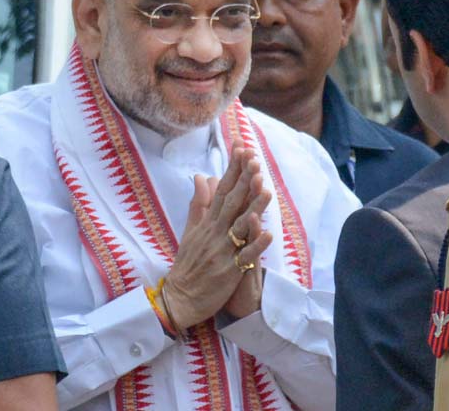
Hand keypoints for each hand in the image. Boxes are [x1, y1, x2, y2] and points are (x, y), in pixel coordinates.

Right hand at [162, 142, 270, 329]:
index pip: (221, 190)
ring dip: (254, 208)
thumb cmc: (187, 264)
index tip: (241, 149)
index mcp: (207, 222)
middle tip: (255, 160)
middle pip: (231, 202)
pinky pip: (245, 256)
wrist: (180, 298)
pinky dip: (256, 245)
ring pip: (241, 226)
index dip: (232, 170)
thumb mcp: (190, 230)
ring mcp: (222, 251)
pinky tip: (269, 233)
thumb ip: (198, 203)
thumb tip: (201, 176)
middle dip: (244, 180)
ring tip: (267, 189)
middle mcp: (215, 232)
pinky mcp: (229, 271)